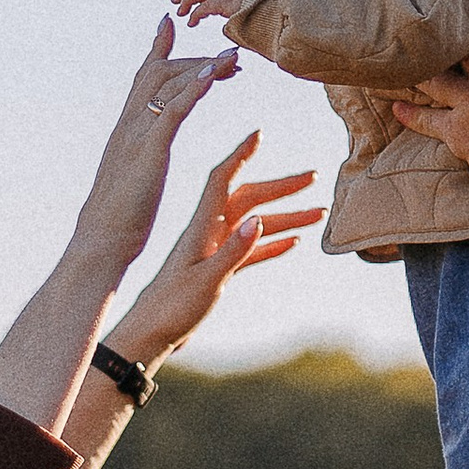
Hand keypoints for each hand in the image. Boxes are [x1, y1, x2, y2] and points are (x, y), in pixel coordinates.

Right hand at [69, 18, 240, 274]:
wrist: (100, 241)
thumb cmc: (117, 219)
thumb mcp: (131, 178)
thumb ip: (138, 159)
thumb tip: (140, 156)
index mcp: (126, 130)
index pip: (142, 79)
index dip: (156, 49)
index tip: (168, 22)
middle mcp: (128, 124)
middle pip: (158, 73)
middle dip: (193, 58)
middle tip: (229, 54)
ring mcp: (136, 135)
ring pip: (167, 84)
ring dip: (202, 66)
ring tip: (233, 58)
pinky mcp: (149, 151)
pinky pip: (173, 110)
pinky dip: (193, 88)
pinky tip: (215, 74)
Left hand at [113, 133, 318, 361]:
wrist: (150, 335)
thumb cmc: (172, 309)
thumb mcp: (207, 280)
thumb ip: (234, 251)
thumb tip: (260, 219)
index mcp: (201, 228)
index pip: (223, 180)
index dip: (241, 155)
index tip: (259, 134)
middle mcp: (208, 233)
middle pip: (249, 199)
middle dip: (282, 187)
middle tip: (314, 178)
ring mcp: (213, 251)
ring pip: (255, 226)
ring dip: (286, 217)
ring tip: (319, 213)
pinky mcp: (216, 271)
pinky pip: (250, 252)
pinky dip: (271, 244)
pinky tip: (293, 243)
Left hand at [390, 25, 468, 242]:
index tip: (468, 21)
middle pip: (456, 42)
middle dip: (444, 42)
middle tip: (427, 38)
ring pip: (433, 75)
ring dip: (419, 73)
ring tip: (404, 68)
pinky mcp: (459, 132)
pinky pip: (424, 118)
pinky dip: (408, 113)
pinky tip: (396, 108)